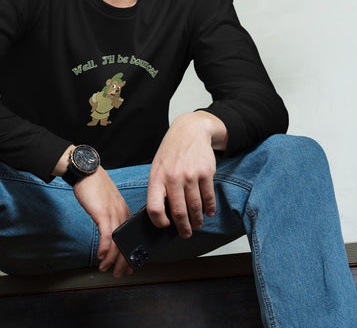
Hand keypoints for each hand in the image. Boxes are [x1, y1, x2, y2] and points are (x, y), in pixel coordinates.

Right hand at [73, 167, 133, 277]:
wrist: (86, 171)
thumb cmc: (94, 185)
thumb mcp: (107, 201)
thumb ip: (110, 215)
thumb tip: (109, 231)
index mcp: (124, 211)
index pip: (130, 237)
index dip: (130, 253)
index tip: (129, 266)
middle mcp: (121, 213)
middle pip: (126, 242)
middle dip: (123, 261)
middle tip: (119, 273)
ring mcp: (112, 213)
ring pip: (116, 241)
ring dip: (112, 259)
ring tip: (106, 268)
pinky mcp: (101, 212)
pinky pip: (106, 234)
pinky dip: (105, 248)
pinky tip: (101, 256)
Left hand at [147, 111, 226, 237]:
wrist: (190, 130)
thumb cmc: (171, 151)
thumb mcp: (158, 166)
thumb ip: (159, 188)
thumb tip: (164, 214)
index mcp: (157, 177)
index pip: (154, 207)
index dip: (159, 222)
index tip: (165, 225)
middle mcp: (173, 177)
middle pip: (178, 212)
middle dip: (183, 228)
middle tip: (185, 233)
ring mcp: (190, 176)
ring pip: (195, 208)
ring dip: (197, 221)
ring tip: (197, 224)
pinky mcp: (206, 173)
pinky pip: (208, 198)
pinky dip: (209, 209)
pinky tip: (208, 212)